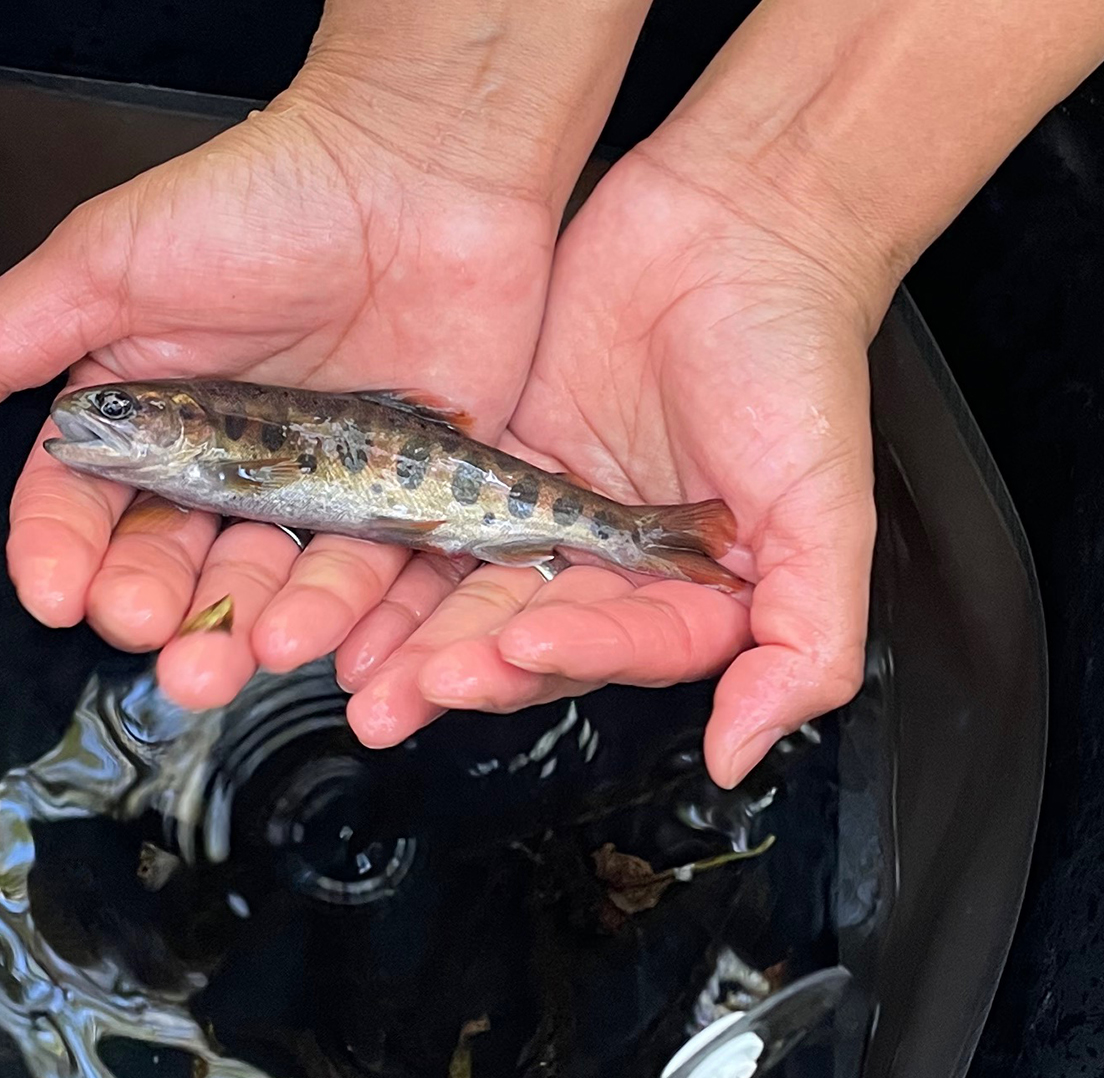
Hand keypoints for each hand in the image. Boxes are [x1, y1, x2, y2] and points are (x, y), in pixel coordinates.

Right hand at [0, 75, 570, 710]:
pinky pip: (384, 575)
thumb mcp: (109, 265)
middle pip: (179, 566)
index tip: (58, 592)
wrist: (420, 162)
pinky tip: (346, 640)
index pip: (81, 510)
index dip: (62, 557)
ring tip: (255, 645)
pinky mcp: (404, 496)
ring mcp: (317, 484)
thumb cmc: (265, 195)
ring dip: (260, 625)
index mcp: (144, 419)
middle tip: (157, 636)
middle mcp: (226, 465)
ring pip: (278, 582)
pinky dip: (367, 617)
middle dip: (163, 612)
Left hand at [339, 144, 880, 788]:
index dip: (567, 656)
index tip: (518, 647)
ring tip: (358, 668)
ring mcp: (548, 517)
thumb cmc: (796, 353)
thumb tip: (742, 757)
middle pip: (526, 639)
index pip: (617, 649)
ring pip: (468, 592)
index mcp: (689, 596)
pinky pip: (433, 519)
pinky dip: (393, 555)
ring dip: (413, 636)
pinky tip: (349, 584)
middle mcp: (610, 569)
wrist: (733, 219)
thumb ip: (807, 639)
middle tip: (398, 696)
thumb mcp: (828, 504)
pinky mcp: (493, 463)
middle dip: (461, 671)